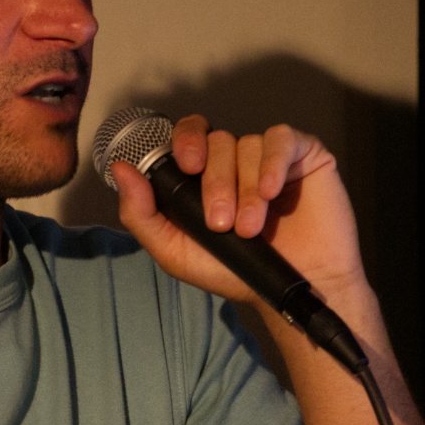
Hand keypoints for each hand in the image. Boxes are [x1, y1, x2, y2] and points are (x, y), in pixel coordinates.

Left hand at [109, 114, 368, 307]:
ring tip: (250, 229)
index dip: (185, 141)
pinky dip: (273, 163)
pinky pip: (282, 139)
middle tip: (221, 223)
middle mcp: (235, 158)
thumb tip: (120, 169)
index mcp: (204, 174)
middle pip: (216, 141)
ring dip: (245, 190)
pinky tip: (271, 192)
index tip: (187, 166)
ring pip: (248, 145)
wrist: (291, 290)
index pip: (188, 134)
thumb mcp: (175, 251)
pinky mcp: (304, 156)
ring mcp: (269, 155)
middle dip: (216, 183)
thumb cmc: (233, 271)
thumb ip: (141, 214)